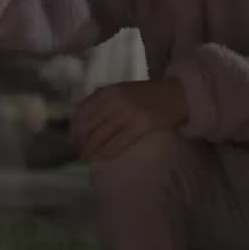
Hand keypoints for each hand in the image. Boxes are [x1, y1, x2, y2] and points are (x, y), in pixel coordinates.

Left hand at [72, 80, 188, 161]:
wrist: (175, 94)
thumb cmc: (147, 95)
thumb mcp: (121, 90)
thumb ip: (102, 100)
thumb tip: (79, 120)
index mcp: (108, 91)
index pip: (82, 112)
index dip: (74, 129)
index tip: (73, 140)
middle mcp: (115, 99)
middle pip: (89, 126)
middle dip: (81, 143)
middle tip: (79, 154)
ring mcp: (128, 111)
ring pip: (101, 136)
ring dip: (91, 151)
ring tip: (87, 159)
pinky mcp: (141, 124)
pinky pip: (118, 142)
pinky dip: (107, 153)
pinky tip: (103, 158)